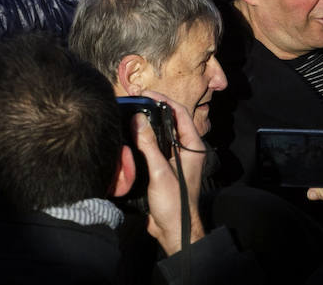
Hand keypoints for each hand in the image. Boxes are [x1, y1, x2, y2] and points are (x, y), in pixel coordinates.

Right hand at [133, 90, 205, 255]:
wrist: (174, 228)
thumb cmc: (174, 202)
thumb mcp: (159, 171)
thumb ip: (149, 144)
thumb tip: (138, 119)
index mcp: (192, 146)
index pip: (180, 114)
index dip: (164, 100)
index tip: (147, 93)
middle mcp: (186, 149)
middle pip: (170, 122)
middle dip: (154, 110)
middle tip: (135, 101)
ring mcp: (176, 158)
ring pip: (161, 135)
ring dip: (148, 125)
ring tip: (130, 114)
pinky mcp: (165, 167)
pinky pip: (154, 148)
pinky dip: (144, 140)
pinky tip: (131, 136)